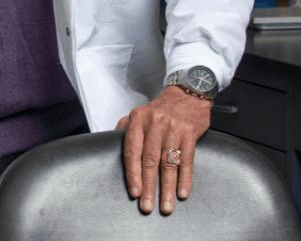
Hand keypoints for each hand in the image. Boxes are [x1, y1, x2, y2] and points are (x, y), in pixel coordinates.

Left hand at [115, 85, 212, 215]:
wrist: (187, 93)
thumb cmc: (160, 109)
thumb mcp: (138, 113)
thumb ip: (124, 129)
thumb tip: (110, 145)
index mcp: (138, 121)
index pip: (132, 151)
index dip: (132, 174)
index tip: (134, 193)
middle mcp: (155, 125)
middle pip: (150, 161)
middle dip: (148, 187)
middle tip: (147, 207)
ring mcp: (174, 129)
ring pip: (169, 164)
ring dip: (167, 189)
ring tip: (165, 207)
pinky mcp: (190, 134)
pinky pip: (187, 160)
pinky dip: (185, 179)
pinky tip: (182, 193)